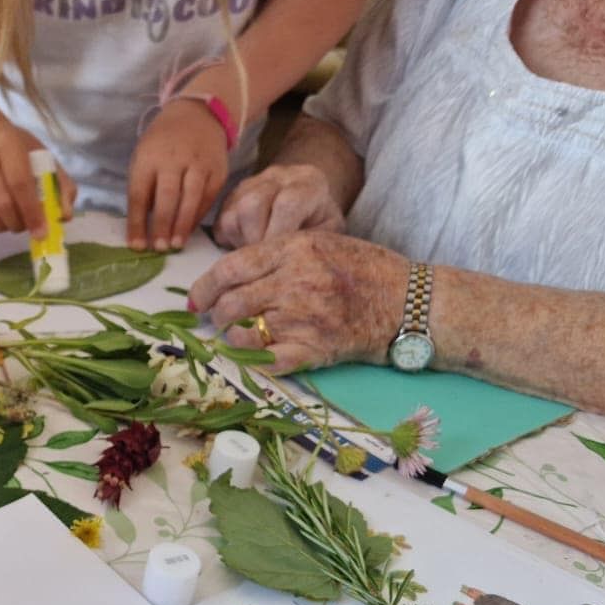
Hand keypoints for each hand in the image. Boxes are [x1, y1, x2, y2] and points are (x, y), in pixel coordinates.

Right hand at [0, 118, 73, 235]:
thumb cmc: (15, 149)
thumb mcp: (42, 156)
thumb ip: (61, 185)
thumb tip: (64, 217)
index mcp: (6, 145)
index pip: (19, 183)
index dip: (32, 211)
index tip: (43, 230)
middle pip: (2, 203)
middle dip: (20, 223)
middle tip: (29, 225)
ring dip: (5, 227)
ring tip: (13, 219)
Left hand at [127, 97, 229, 251]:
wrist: (197, 116)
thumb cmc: (162, 144)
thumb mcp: (144, 158)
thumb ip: (143, 189)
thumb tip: (141, 228)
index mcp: (148, 157)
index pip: (139, 194)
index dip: (137, 222)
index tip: (136, 246)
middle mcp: (174, 159)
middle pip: (167, 196)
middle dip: (162, 224)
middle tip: (159, 248)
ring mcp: (198, 164)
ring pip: (190, 198)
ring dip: (182, 225)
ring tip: (176, 245)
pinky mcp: (217, 170)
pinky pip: (207, 198)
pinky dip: (197, 216)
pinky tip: (189, 231)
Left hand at [188, 230, 408, 373]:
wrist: (408, 301)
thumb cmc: (363, 268)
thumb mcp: (320, 242)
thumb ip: (276, 255)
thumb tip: (229, 276)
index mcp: (293, 249)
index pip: (229, 269)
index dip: (204, 287)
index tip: (196, 299)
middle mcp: (295, 283)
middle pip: (231, 305)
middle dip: (217, 316)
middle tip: (219, 319)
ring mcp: (305, 318)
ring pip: (243, 334)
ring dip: (235, 338)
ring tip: (241, 335)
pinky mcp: (315, 349)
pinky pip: (267, 361)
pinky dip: (257, 360)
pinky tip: (261, 354)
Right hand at [213, 163, 345, 247]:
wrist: (309, 205)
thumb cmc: (320, 225)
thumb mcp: (329, 234)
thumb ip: (311, 244)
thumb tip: (288, 266)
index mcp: (309, 182)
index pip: (287, 203)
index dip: (279, 234)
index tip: (279, 256)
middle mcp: (278, 176)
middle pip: (251, 205)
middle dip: (255, 240)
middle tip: (266, 258)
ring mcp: (250, 184)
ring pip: (231, 216)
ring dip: (242, 243)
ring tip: (259, 252)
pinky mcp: (230, 198)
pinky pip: (220, 224)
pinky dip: (230, 242)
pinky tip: (248, 246)